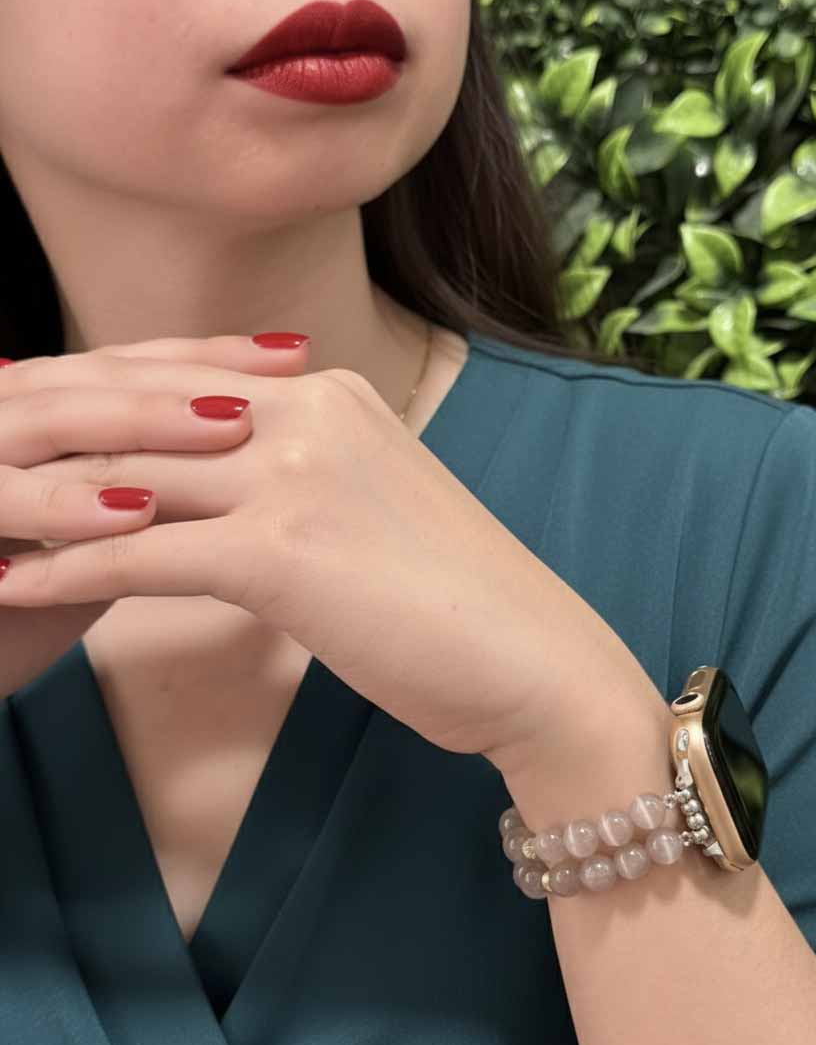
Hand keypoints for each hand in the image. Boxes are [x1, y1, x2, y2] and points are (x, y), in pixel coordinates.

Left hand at [0, 335, 584, 757]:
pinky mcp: (283, 550)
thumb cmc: (455, 600)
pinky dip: (64, 570)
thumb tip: (225, 493)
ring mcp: (296, 474)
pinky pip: (141, 552)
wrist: (534, 659)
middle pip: (134, 414)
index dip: (88, 407)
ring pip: (124, 476)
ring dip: (31, 505)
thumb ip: (299, 477)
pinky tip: (11, 589)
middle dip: (39, 443)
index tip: (23, 432)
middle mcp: (308, 411)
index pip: (174, 385)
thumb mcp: (369, 507)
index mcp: (328, 394)